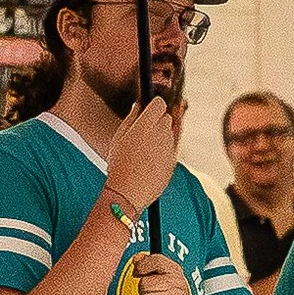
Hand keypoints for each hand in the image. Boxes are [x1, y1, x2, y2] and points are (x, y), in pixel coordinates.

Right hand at [103, 95, 178, 219]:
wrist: (129, 190)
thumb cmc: (120, 165)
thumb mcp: (119, 137)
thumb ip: (131, 118)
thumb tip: (137, 107)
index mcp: (147, 123)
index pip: (159, 103)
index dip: (154, 105)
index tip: (149, 109)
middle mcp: (162, 132)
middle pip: (167, 116)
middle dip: (158, 119)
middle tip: (145, 129)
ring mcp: (171, 146)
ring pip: (171, 132)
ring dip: (162, 134)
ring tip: (146, 147)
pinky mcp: (174, 159)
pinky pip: (173, 147)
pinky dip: (166, 148)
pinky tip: (152, 156)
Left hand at [131, 251, 201, 294]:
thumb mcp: (162, 277)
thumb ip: (148, 264)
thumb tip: (138, 258)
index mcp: (176, 270)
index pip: (156, 260)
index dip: (142, 266)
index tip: (138, 272)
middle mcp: (179, 283)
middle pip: (145, 283)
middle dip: (144, 291)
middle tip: (152, 294)